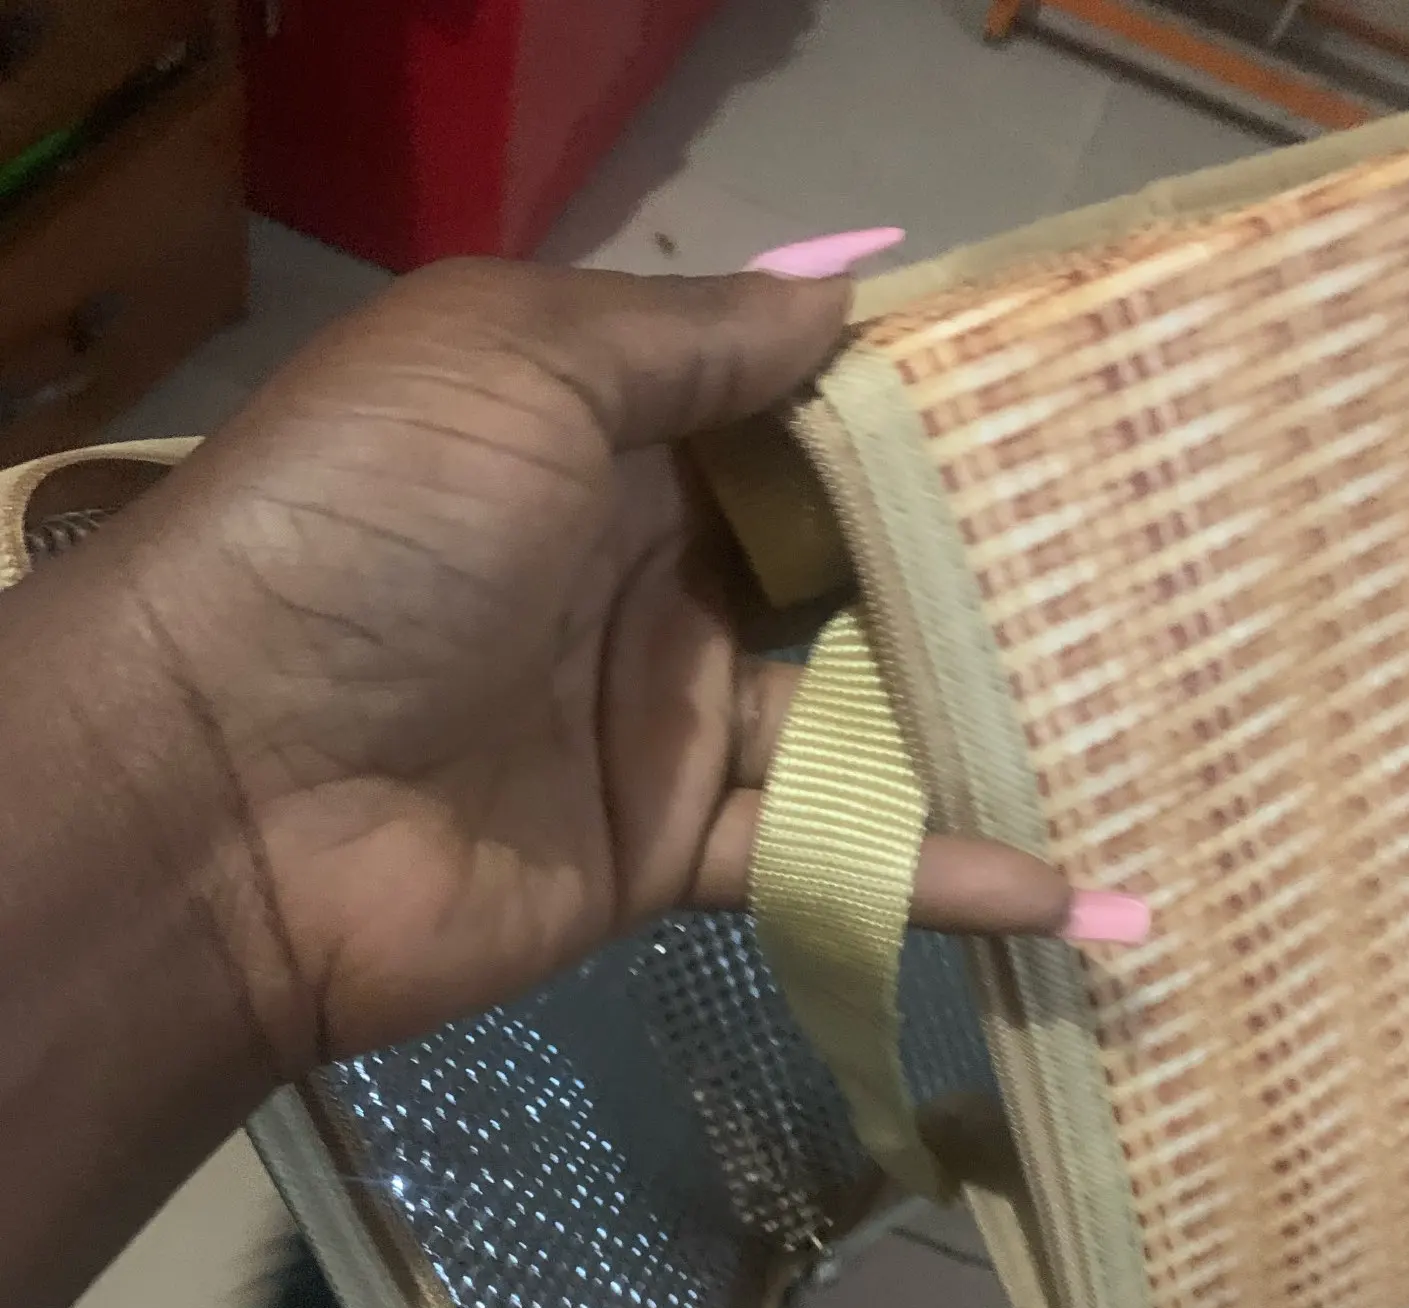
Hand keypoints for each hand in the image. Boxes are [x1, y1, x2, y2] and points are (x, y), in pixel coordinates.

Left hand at [91, 259, 1080, 1074]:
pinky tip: (1069, 889)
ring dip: (978, 726)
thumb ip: (689, 336)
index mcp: (601, 431)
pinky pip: (815, 850)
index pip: (786, 408)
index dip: (910, 406)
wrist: (229, 791)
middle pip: (835, 563)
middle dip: (969, 565)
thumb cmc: (374, 533)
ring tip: (1142, 726)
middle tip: (1144, 565)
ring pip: (846, 716)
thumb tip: (855, 282)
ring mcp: (655, 717)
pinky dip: (932, 872)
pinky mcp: (660, 849)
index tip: (1062, 402)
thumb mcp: (515, 363)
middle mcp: (641, 568)